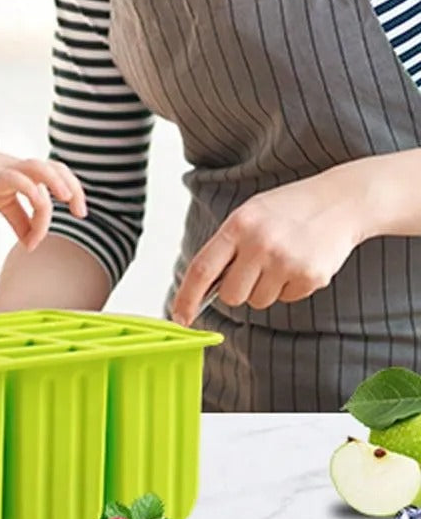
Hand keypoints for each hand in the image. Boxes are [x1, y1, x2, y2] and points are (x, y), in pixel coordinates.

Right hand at [0, 146, 86, 250]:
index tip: (79, 215)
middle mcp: (24, 169)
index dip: (74, 194)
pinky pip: (19, 180)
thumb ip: (19, 220)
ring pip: (42, 169)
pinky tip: (35, 207)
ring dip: (58, 183)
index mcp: (29, 174)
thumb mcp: (3, 202)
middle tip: (80, 212)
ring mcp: (10, 169)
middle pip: (59, 168)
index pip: (61, 177)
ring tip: (65, 199)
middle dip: (75, 188)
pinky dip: (31, 193)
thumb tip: (30, 243)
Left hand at [170, 165, 366, 325]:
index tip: (179, 317)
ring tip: (280, 259)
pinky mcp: (311, 277)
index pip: (202, 269)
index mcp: (238, 225)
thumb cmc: (288, 209)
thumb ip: (227, 247)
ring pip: (259, 301)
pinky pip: (286, 299)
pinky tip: (299, 262)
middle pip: (232, 296)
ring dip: (265, 288)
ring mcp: (286, 262)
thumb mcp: (249, 214)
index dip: (187, 297)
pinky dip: (290, 287)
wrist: (340, 202)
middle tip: (254, 268)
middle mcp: (260, 244)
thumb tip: (205, 287)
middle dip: (238, 290)